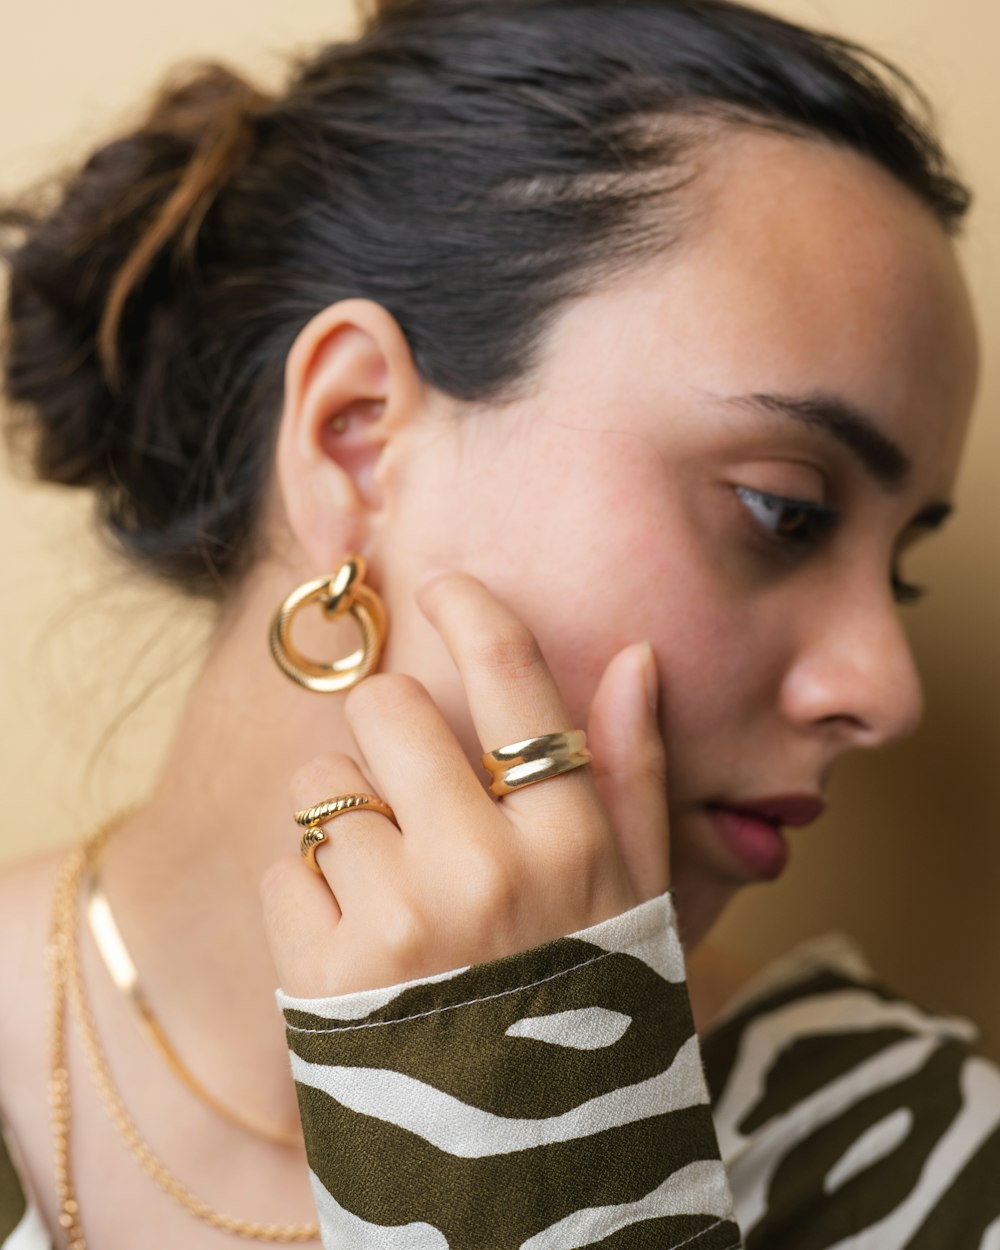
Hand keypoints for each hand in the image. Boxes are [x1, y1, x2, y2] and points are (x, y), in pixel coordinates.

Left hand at [260, 571, 668, 997]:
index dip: (471, 612)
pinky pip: (287, 865)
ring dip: (347, 824)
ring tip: (394, 892)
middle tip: (409, 790)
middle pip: (385, 707)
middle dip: (387, 734)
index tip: (443, 587)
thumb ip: (636, 774)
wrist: (524, 1168)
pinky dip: (312, 895)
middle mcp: (486, 865)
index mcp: (571, 840)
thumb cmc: (586, 1012)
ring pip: (322, 786)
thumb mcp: (639, 897)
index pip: (511, 680)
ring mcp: (402, 918)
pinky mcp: (325, 972)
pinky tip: (360, 947)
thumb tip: (633, 657)